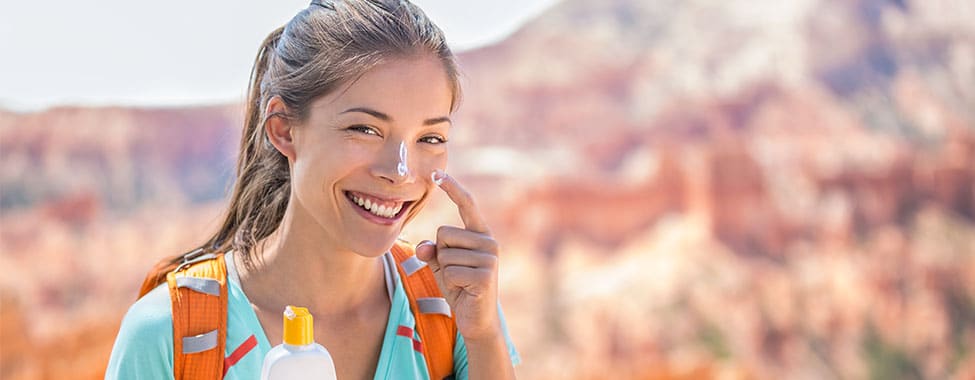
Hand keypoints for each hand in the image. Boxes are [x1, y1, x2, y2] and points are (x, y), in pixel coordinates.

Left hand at [415, 170, 501, 341]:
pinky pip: (450, 271)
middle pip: (444, 233)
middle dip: (441, 254)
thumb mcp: (442, 265)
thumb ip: (432, 251)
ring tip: (461, 282)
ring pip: (444, 254)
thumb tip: (424, 248)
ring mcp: (489, 258)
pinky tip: (464, 290)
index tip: (437, 173)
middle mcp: (488, 241)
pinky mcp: (485, 275)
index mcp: (480, 234)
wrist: (476, 318)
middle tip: (456, 273)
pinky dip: (450, 283)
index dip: (452, 188)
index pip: (467, 205)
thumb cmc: (459, 286)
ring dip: (445, 272)